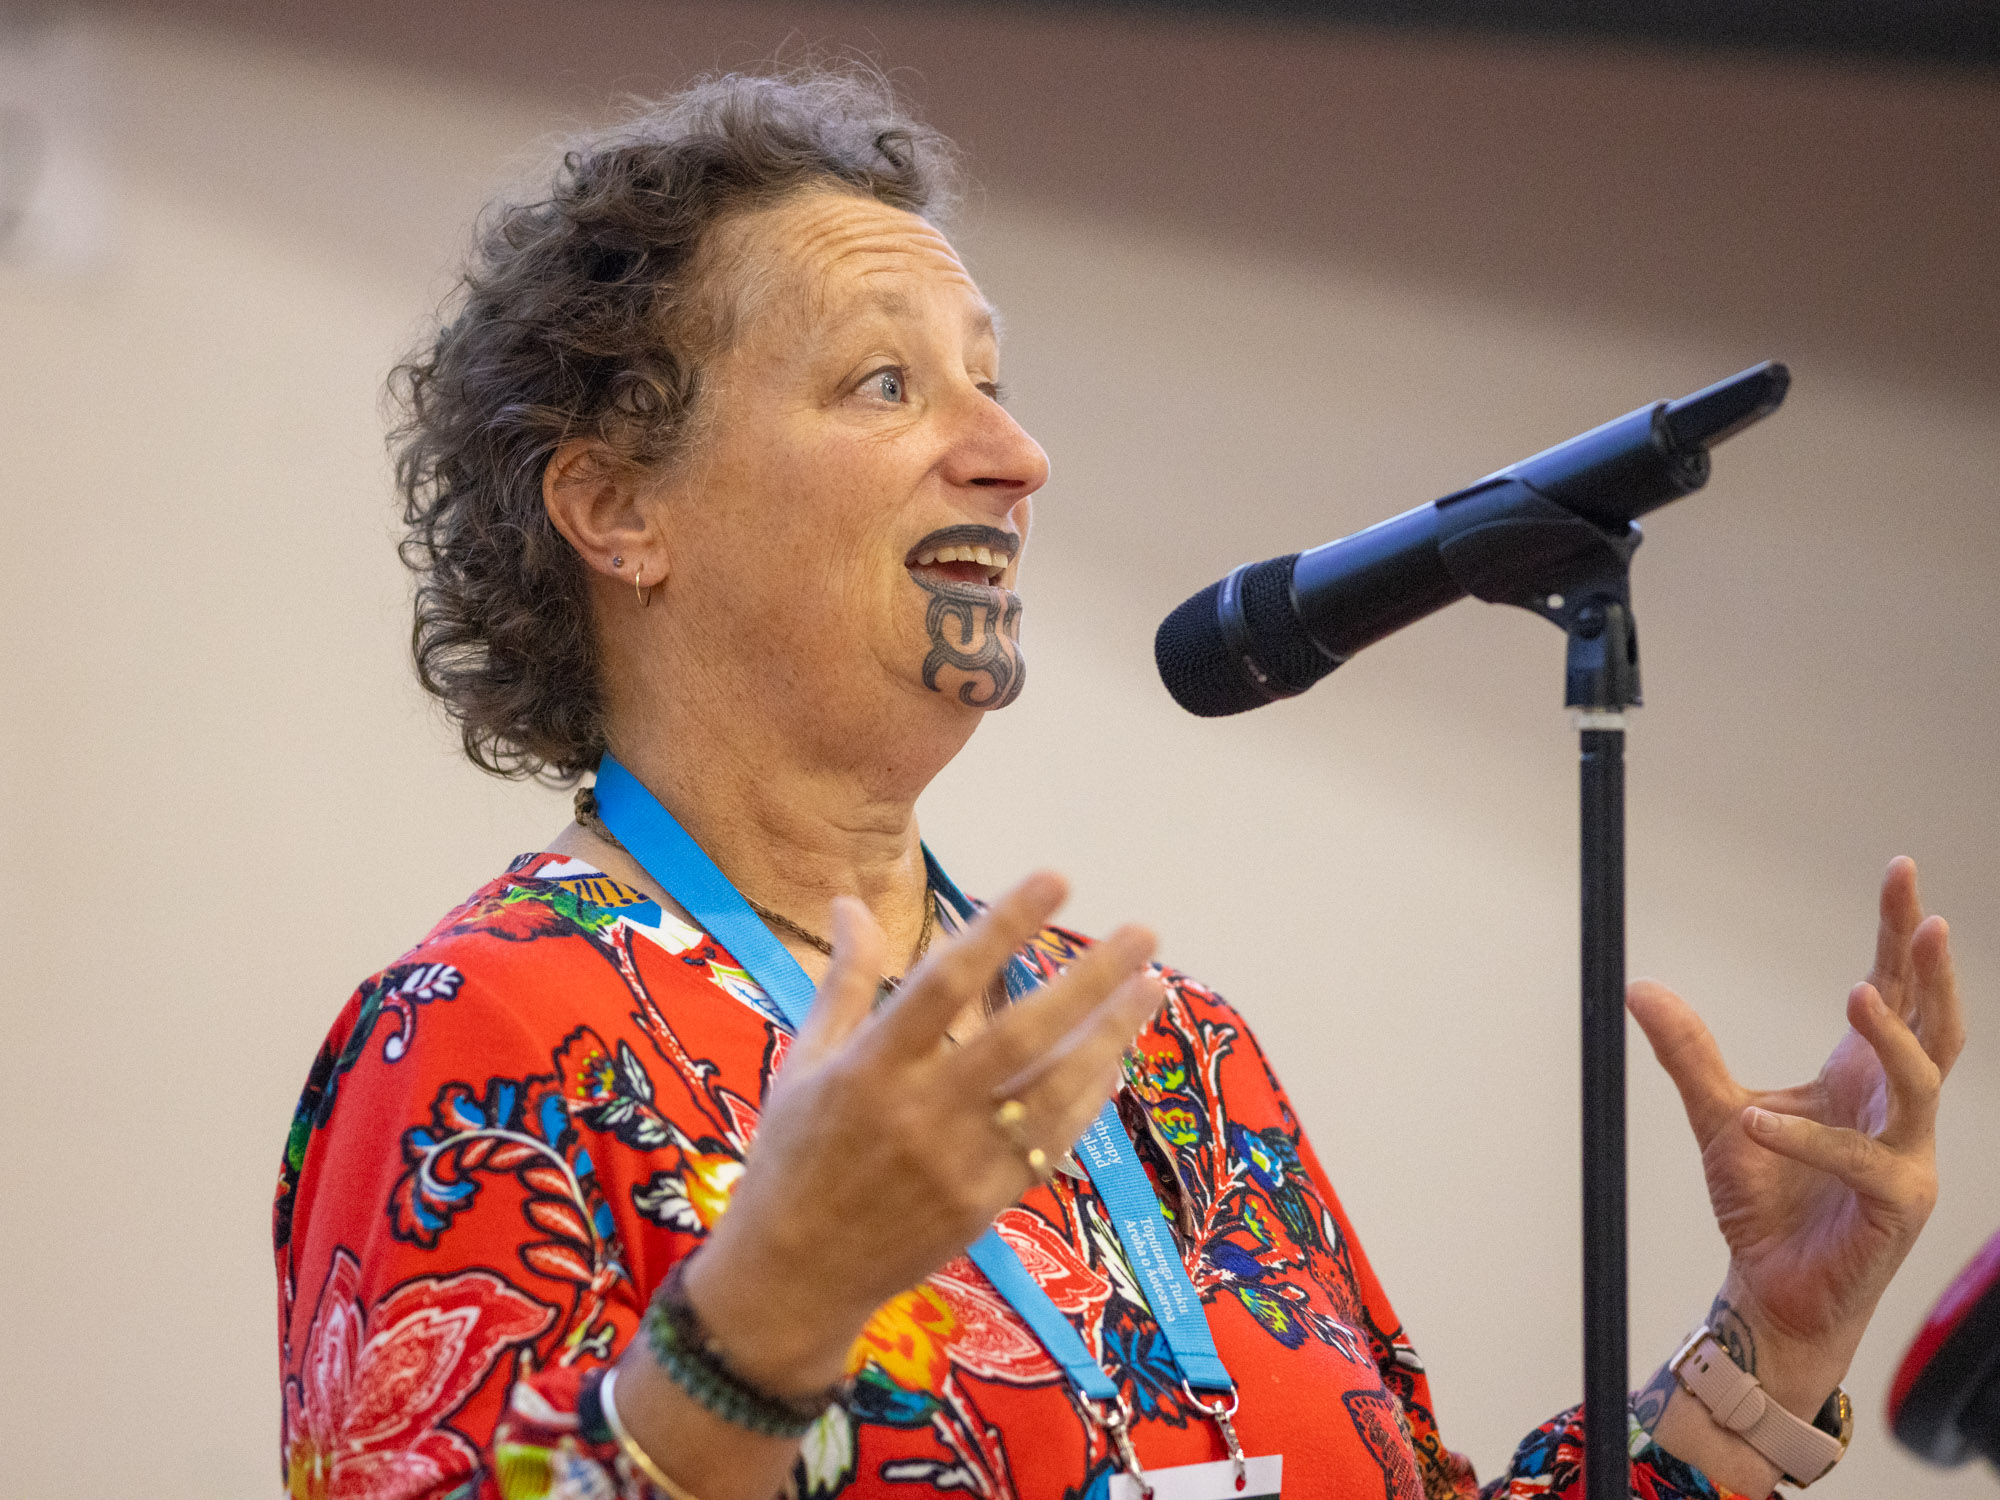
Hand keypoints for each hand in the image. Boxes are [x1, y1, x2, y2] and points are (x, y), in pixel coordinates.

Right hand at [682, 871, 1163, 1394]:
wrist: (794, 1276)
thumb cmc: (793, 1156)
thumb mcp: (803, 1063)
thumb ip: (844, 982)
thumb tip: (853, 902)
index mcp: (868, 1069)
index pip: (945, 982)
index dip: (1002, 928)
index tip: (1054, 880)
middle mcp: (919, 1114)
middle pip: (1021, 1036)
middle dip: (1088, 980)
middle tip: (1144, 933)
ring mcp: (959, 1164)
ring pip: (1054, 1092)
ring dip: (1111, 1036)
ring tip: (1151, 985)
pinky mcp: (986, 1204)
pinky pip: (1053, 1143)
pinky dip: (1088, 1097)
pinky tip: (1115, 1057)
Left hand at [1629, 856, 1964, 1412]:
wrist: (1772, 1289)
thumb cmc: (1765, 1202)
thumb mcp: (1716, 1112)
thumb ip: (1688, 1050)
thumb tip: (1639, 985)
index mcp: (1862, 1076)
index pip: (1891, 990)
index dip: (1899, 934)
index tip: (1901, 872)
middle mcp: (1897, 1110)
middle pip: (1933, 1023)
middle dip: (1930, 969)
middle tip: (1926, 915)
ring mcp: (1906, 1158)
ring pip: (1922, 1083)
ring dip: (1893, 1037)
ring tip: (1855, 992)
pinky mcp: (1894, 1207)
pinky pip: (1861, 1161)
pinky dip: (1808, 1138)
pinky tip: (1759, 1122)